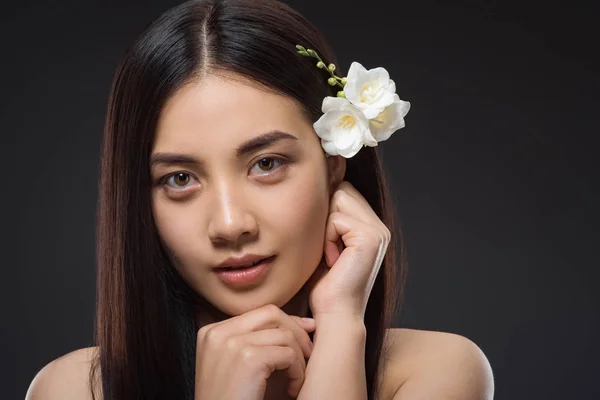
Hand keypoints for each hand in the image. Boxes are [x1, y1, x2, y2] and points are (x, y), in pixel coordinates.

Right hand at [194, 304, 315, 399]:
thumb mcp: (234, 364)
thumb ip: (254, 340)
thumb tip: (302, 322)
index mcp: (212, 331)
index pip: (259, 312)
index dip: (287, 322)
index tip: (305, 334)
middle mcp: (219, 332)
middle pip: (272, 314)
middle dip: (297, 332)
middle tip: (309, 353)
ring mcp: (232, 343)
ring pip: (285, 334)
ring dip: (299, 358)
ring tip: (297, 379)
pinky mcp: (248, 358)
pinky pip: (289, 354)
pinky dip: (297, 372)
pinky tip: (292, 389)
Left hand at [304, 181, 390, 319]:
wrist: (335, 314)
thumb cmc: (326, 285)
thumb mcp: (328, 244)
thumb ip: (330, 219)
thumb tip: (317, 191)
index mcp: (372, 227)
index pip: (344, 191)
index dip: (326, 213)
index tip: (328, 246)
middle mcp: (380, 227)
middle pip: (342, 190)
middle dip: (326, 217)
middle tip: (329, 250)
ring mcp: (378, 231)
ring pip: (338, 199)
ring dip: (325, 228)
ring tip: (331, 254)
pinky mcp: (369, 237)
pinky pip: (335, 218)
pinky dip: (327, 239)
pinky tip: (333, 260)